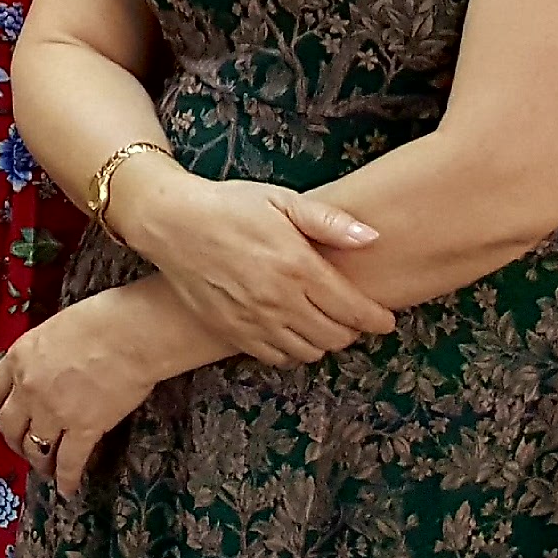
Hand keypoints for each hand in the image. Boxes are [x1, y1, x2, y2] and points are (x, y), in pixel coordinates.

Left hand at [0, 293, 159, 497]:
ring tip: (45, 469)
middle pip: (9, 425)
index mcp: (19, 357)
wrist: (131, 334)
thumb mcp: (55, 328)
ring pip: (35, 447)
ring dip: (38, 461)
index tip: (6, 414)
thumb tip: (50, 366)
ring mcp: (53, 412)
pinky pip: (69, 462)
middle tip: (25, 447)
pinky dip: (67, 479)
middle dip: (15, 440)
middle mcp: (28, 389)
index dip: (0, 407)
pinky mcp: (83, 430)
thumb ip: (43, 354)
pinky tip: (68, 490)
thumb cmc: (100, 318)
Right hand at [113, 159, 394, 364]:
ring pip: (307, 351)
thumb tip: (372, 238)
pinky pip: (275, 357)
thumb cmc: (229, 205)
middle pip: (334, 336)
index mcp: (297, 266)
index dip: (375, 319)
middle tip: (352, 317)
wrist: (171, 222)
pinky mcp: (232, 332)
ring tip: (323, 324)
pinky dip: (292, 351)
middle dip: (351, 330)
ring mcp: (254, 321)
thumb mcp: (281, 200)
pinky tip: (292, 332)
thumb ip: (328, 222)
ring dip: (323, 342)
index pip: (352, 309)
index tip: (385, 320)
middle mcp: (278, 300)